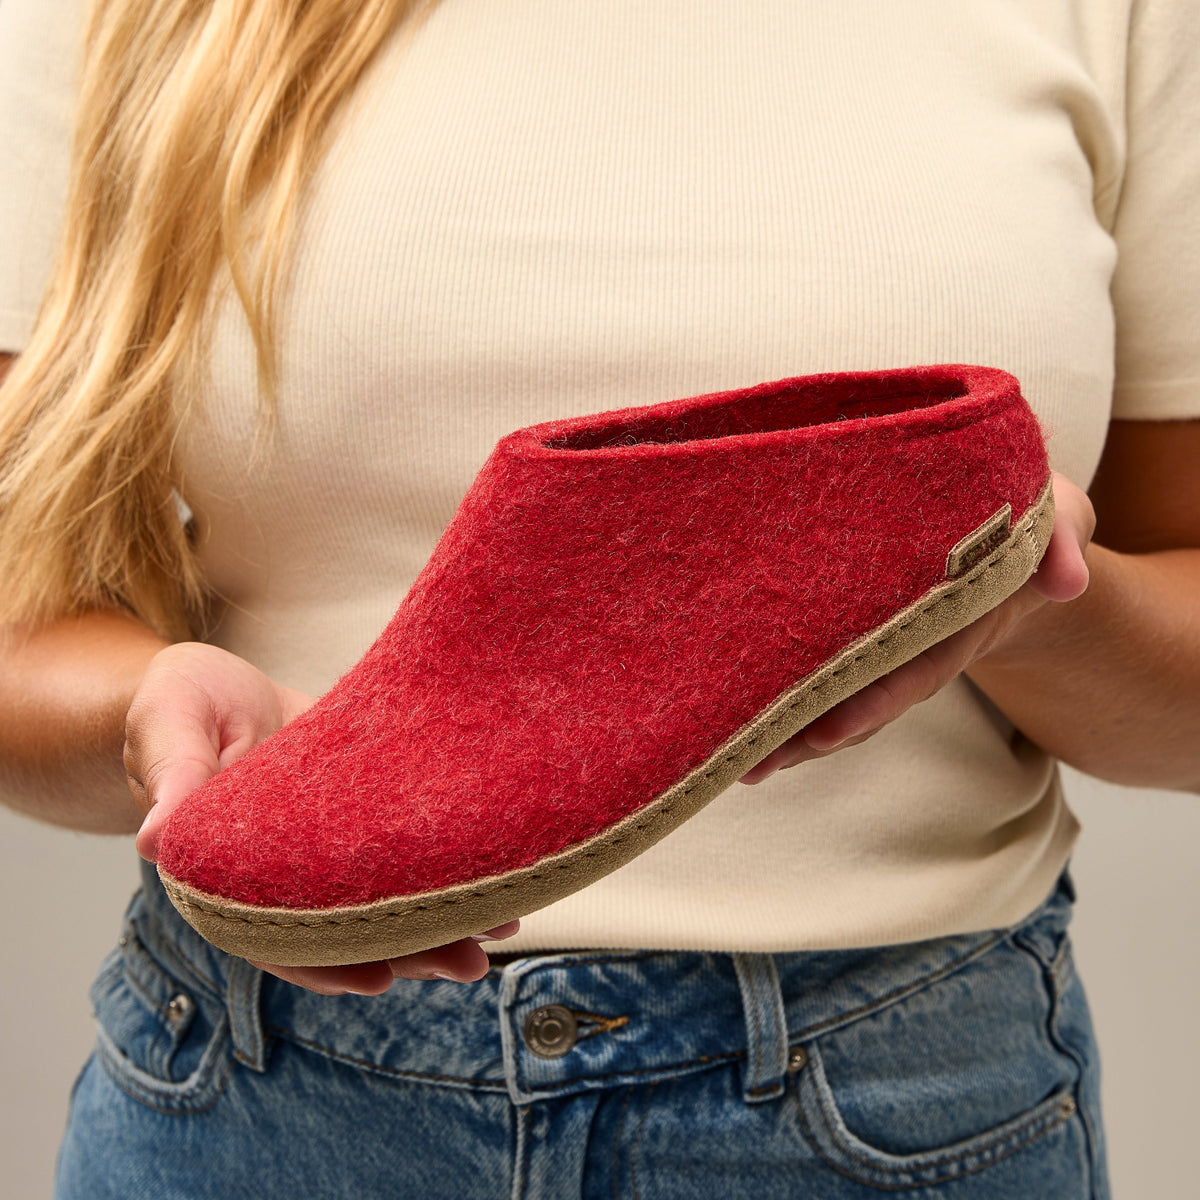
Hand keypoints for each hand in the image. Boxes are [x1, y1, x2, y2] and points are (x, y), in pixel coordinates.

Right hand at [126, 642, 518, 993]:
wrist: (221, 681)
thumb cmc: (181, 703)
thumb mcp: (167, 723)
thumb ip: (171, 774)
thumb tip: (154, 841)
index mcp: (229, 875)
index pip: (276, 938)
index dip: (324, 964)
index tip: (377, 980)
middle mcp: (286, 876)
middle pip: (346, 931)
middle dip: (409, 951)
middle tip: (471, 962)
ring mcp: (329, 850)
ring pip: (387, 900)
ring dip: (442, 918)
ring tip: (503, 926)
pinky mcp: (365, 815)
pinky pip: (406, 852)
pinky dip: (448, 867)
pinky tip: (499, 874)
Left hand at [739, 473, 1094, 782]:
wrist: (1008, 528)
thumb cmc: (1023, 514)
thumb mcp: (1053, 516)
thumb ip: (1060, 541)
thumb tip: (1066, 581)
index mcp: (962, 620)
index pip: (915, 671)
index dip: (875, 702)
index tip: (829, 731)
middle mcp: (920, 645)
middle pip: (862, 701)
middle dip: (810, 734)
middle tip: (754, 762)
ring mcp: (888, 646)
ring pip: (836, 697)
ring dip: (788, 730)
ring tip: (733, 760)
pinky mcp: (858, 632)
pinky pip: (823, 672)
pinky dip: (786, 698)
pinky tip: (734, 720)